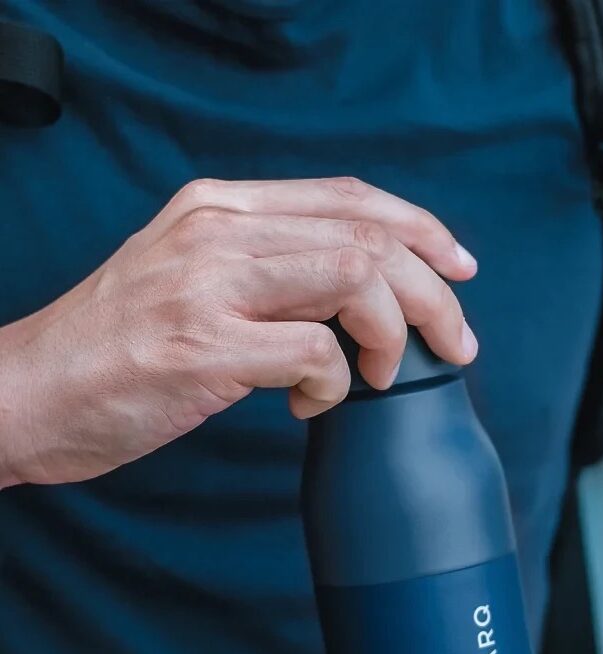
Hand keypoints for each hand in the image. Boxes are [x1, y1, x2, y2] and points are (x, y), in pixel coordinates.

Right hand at [0, 176, 477, 486]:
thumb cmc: (114, 350)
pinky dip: (337, 387)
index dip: (420, 230)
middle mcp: (217, 231)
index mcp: (217, 207)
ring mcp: (208, 285)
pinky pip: (315, 352)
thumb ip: (262, 268)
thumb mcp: (187, 278)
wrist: (27, 393)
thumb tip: (356, 296)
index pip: (347, 197)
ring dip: (395, 336)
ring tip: (379, 377)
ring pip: (356, 280)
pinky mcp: (203, 346)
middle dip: (434, 293)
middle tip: (454, 344)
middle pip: (369, 236)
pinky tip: (311, 406)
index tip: (458, 271)